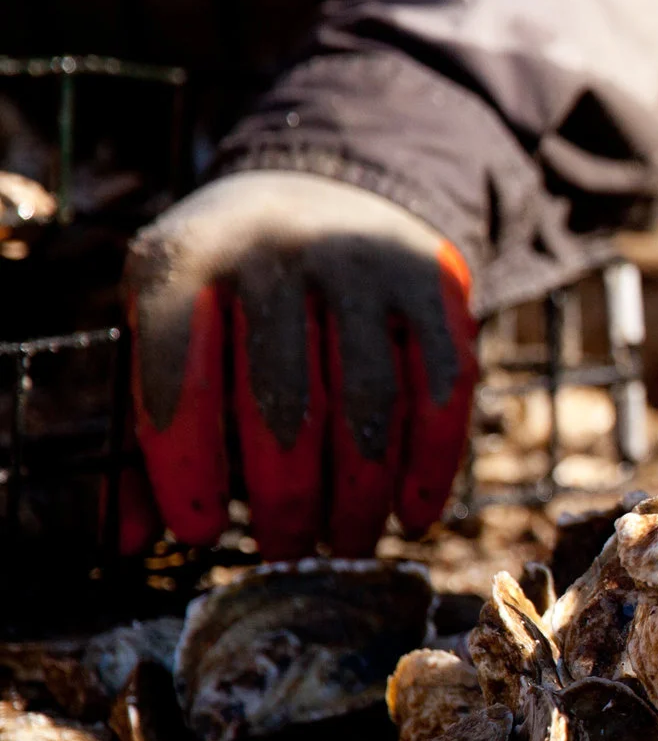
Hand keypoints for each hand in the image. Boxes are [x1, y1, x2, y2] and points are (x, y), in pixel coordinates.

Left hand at [125, 172, 478, 556]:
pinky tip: (415, 514)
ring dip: (359, 495)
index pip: (180, 375)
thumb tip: (133, 542)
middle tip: (282, 554)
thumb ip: (145, 425)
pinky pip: (442, 388)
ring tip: (344, 548)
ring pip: (369, 404)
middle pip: (284, 401)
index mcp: (185, 259)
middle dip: (284, 498)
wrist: (325, 187)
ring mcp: (364, 264)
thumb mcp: (165, 326)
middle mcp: (277, 250)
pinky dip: (431, 461)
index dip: (187, 464)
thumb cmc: (228, 292)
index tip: (199, 532)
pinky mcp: (433, 283)